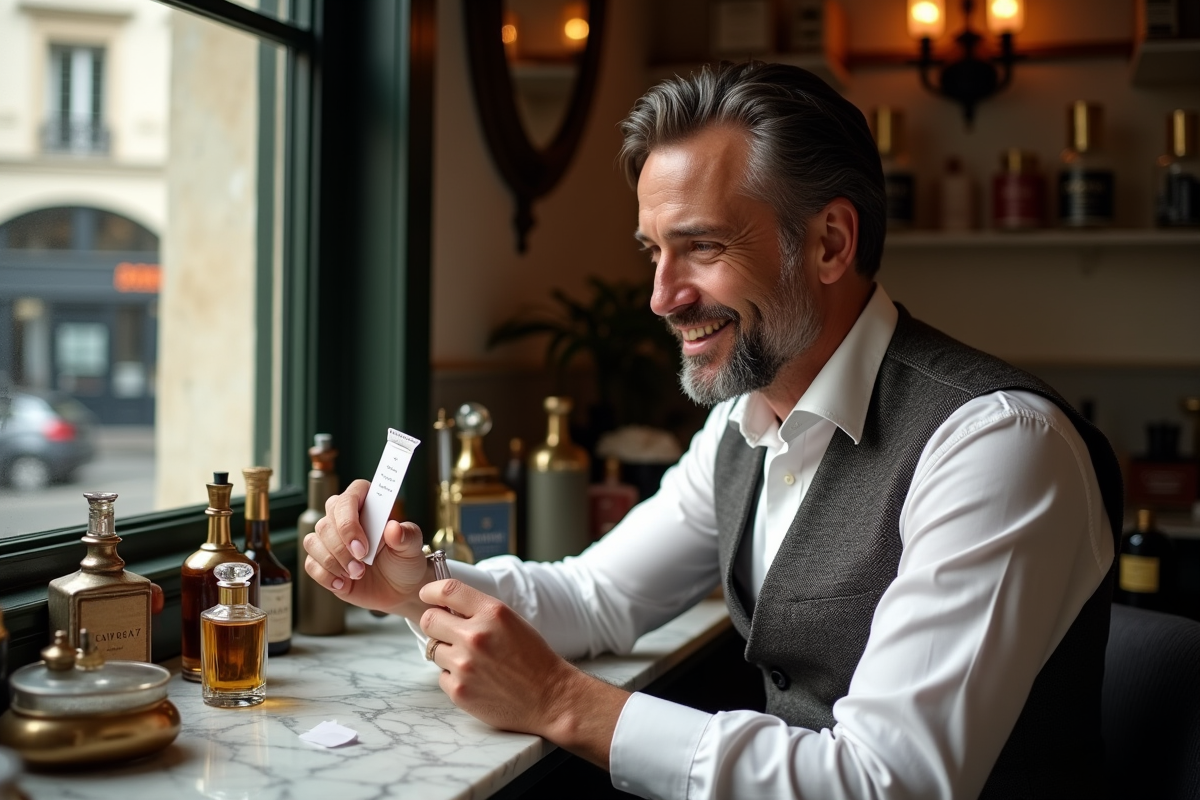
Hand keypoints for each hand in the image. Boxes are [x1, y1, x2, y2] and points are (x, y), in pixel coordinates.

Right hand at [303, 479, 430, 616]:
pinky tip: (343, 583)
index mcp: (367, 507)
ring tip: (357, 574)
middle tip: (362, 565)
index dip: (349, 520)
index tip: (362, 545)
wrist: (399, 589)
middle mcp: (344, 520)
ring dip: (333, 562)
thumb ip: (406, 536)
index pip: (349, 498)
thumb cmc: (404, 561)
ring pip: (313, 542)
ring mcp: (330, 541)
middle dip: (342, 548)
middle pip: (326, 523)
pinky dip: (325, 575)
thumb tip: (393, 527)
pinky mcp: (322, 562)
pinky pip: (310, 563)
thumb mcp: (412, 548)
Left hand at [420, 578, 628, 768]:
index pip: (448, 590)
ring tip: (473, 661)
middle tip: (448, 631)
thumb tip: (445, 605)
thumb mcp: (511, 621)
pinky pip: (441, 676)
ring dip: (447, 653)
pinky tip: (477, 679)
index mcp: (492, 613)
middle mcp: (475, 636)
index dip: (432, 591)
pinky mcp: (459, 690)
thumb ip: (479, 611)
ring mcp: (464, 665)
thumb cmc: (532, 658)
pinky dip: (453, 677)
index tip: (427, 595)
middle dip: (436, 623)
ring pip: (433, 649)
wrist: (549, 697)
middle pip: (429, 620)